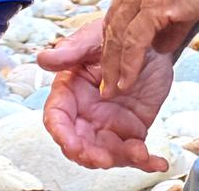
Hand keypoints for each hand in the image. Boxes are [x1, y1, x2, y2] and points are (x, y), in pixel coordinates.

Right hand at [38, 17, 173, 171]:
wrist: (152, 43)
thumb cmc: (117, 37)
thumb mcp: (93, 39)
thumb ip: (70, 51)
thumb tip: (43, 58)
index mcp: (70, 91)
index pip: (56, 118)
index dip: (61, 134)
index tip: (71, 144)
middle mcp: (85, 113)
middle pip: (79, 143)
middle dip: (88, 156)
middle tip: (103, 158)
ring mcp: (108, 125)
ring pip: (106, 153)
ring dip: (119, 159)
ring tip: (139, 153)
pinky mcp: (131, 132)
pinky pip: (134, 153)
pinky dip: (145, 162)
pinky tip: (155, 162)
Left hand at [101, 0, 198, 95]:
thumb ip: (169, 22)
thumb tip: (160, 46)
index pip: (117, 10)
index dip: (112, 38)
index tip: (111, 60)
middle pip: (112, 23)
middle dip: (107, 55)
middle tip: (105, 80)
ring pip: (118, 34)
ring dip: (114, 65)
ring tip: (113, 87)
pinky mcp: (156, 3)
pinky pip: (135, 40)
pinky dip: (130, 63)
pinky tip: (129, 79)